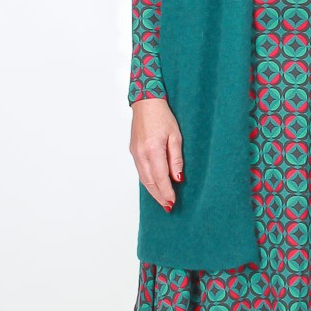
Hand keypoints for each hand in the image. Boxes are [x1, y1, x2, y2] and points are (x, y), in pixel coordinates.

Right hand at [129, 97, 183, 211]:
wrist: (146, 103)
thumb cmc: (163, 116)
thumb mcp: (176, 136)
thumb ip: (176, 159)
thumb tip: (177, 178)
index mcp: (153, 149)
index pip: (161, 177)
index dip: (167, 191)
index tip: (173, 202)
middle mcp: (141, 154)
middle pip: (150, 182)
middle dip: (159, 196)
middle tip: (168, 207)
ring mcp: (135, 153)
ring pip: (143, 178)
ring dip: (153, 191)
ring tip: (162, 201)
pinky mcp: (133, 152)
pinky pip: (140, 172)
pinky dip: (148, 182)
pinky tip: (154, 187)